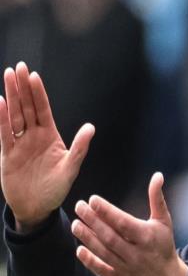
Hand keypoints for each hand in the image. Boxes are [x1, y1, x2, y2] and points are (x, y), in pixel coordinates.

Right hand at [0, 62, 93, 231]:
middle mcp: (33, 136)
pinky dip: (0, 119)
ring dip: (11, 97)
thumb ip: (79, 147)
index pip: (43, 110)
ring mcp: (19, 143)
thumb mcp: (70, 168)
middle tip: (18, 67)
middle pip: (26, 107)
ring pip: (14, 115)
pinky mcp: (7, 154)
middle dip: (22, 88)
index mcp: (50, 136)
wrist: (37, 207)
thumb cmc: (56, 188)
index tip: (34, 75)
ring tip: (7, 77)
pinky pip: (3, 133)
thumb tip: (90, 127)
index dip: (38, 93)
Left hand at [71, 172, 187, 275]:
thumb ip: (157, 199)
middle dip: (92, 220)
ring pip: (103, 251)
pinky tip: (80, 249)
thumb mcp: (164, 223)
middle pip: (109, 236)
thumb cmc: (164, 247)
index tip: (93, 199)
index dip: (107, 211)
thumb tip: (157, 176)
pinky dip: (90, 260)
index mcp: (147, 237)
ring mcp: (127, 269)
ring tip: (76, 224)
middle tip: (79, 206)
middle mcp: (136, 253)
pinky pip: (102, 270)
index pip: (123, 222)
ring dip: (87, 237)